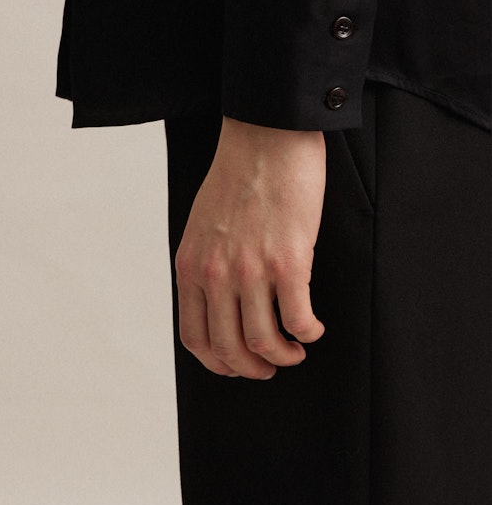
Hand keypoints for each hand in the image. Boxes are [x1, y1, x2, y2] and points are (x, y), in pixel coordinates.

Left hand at [174, 116, 325, 379]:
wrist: (266, 136)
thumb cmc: (238, 174)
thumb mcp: (202, 224)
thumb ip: (206, 262)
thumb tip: (221, 302)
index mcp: (191, 265)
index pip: (195, 337)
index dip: (219, 363)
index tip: (238, 365)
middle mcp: (216, 273)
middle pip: (229, 349)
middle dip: (253, 369)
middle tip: (272, 366)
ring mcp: (251, 269)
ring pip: (264, 343)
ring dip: (284, 356)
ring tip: (296, 348)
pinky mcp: (288, 261)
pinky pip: (297, 318)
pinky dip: (308, 332)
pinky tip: (313, 326)